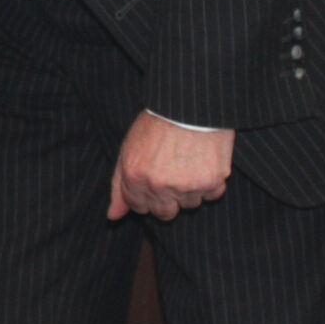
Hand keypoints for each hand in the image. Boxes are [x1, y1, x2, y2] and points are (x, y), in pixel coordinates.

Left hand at [108, 112, 234, 220]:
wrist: (189, 105)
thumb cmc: (156, 124)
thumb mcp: (128, 150)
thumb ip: (119, 186)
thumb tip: (113, 217)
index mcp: (134, 177)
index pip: (138, 207)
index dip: (146, 194)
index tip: (153, 179)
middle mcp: (158, 185)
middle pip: (164, 213)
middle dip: (167, 198)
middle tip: (172, 174)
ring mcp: (186, 186)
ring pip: (189, 205)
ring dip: (190, 189)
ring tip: (188, 162)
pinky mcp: (211, 182)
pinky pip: (211, 195)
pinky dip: (210, 182)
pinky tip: (204, 162)